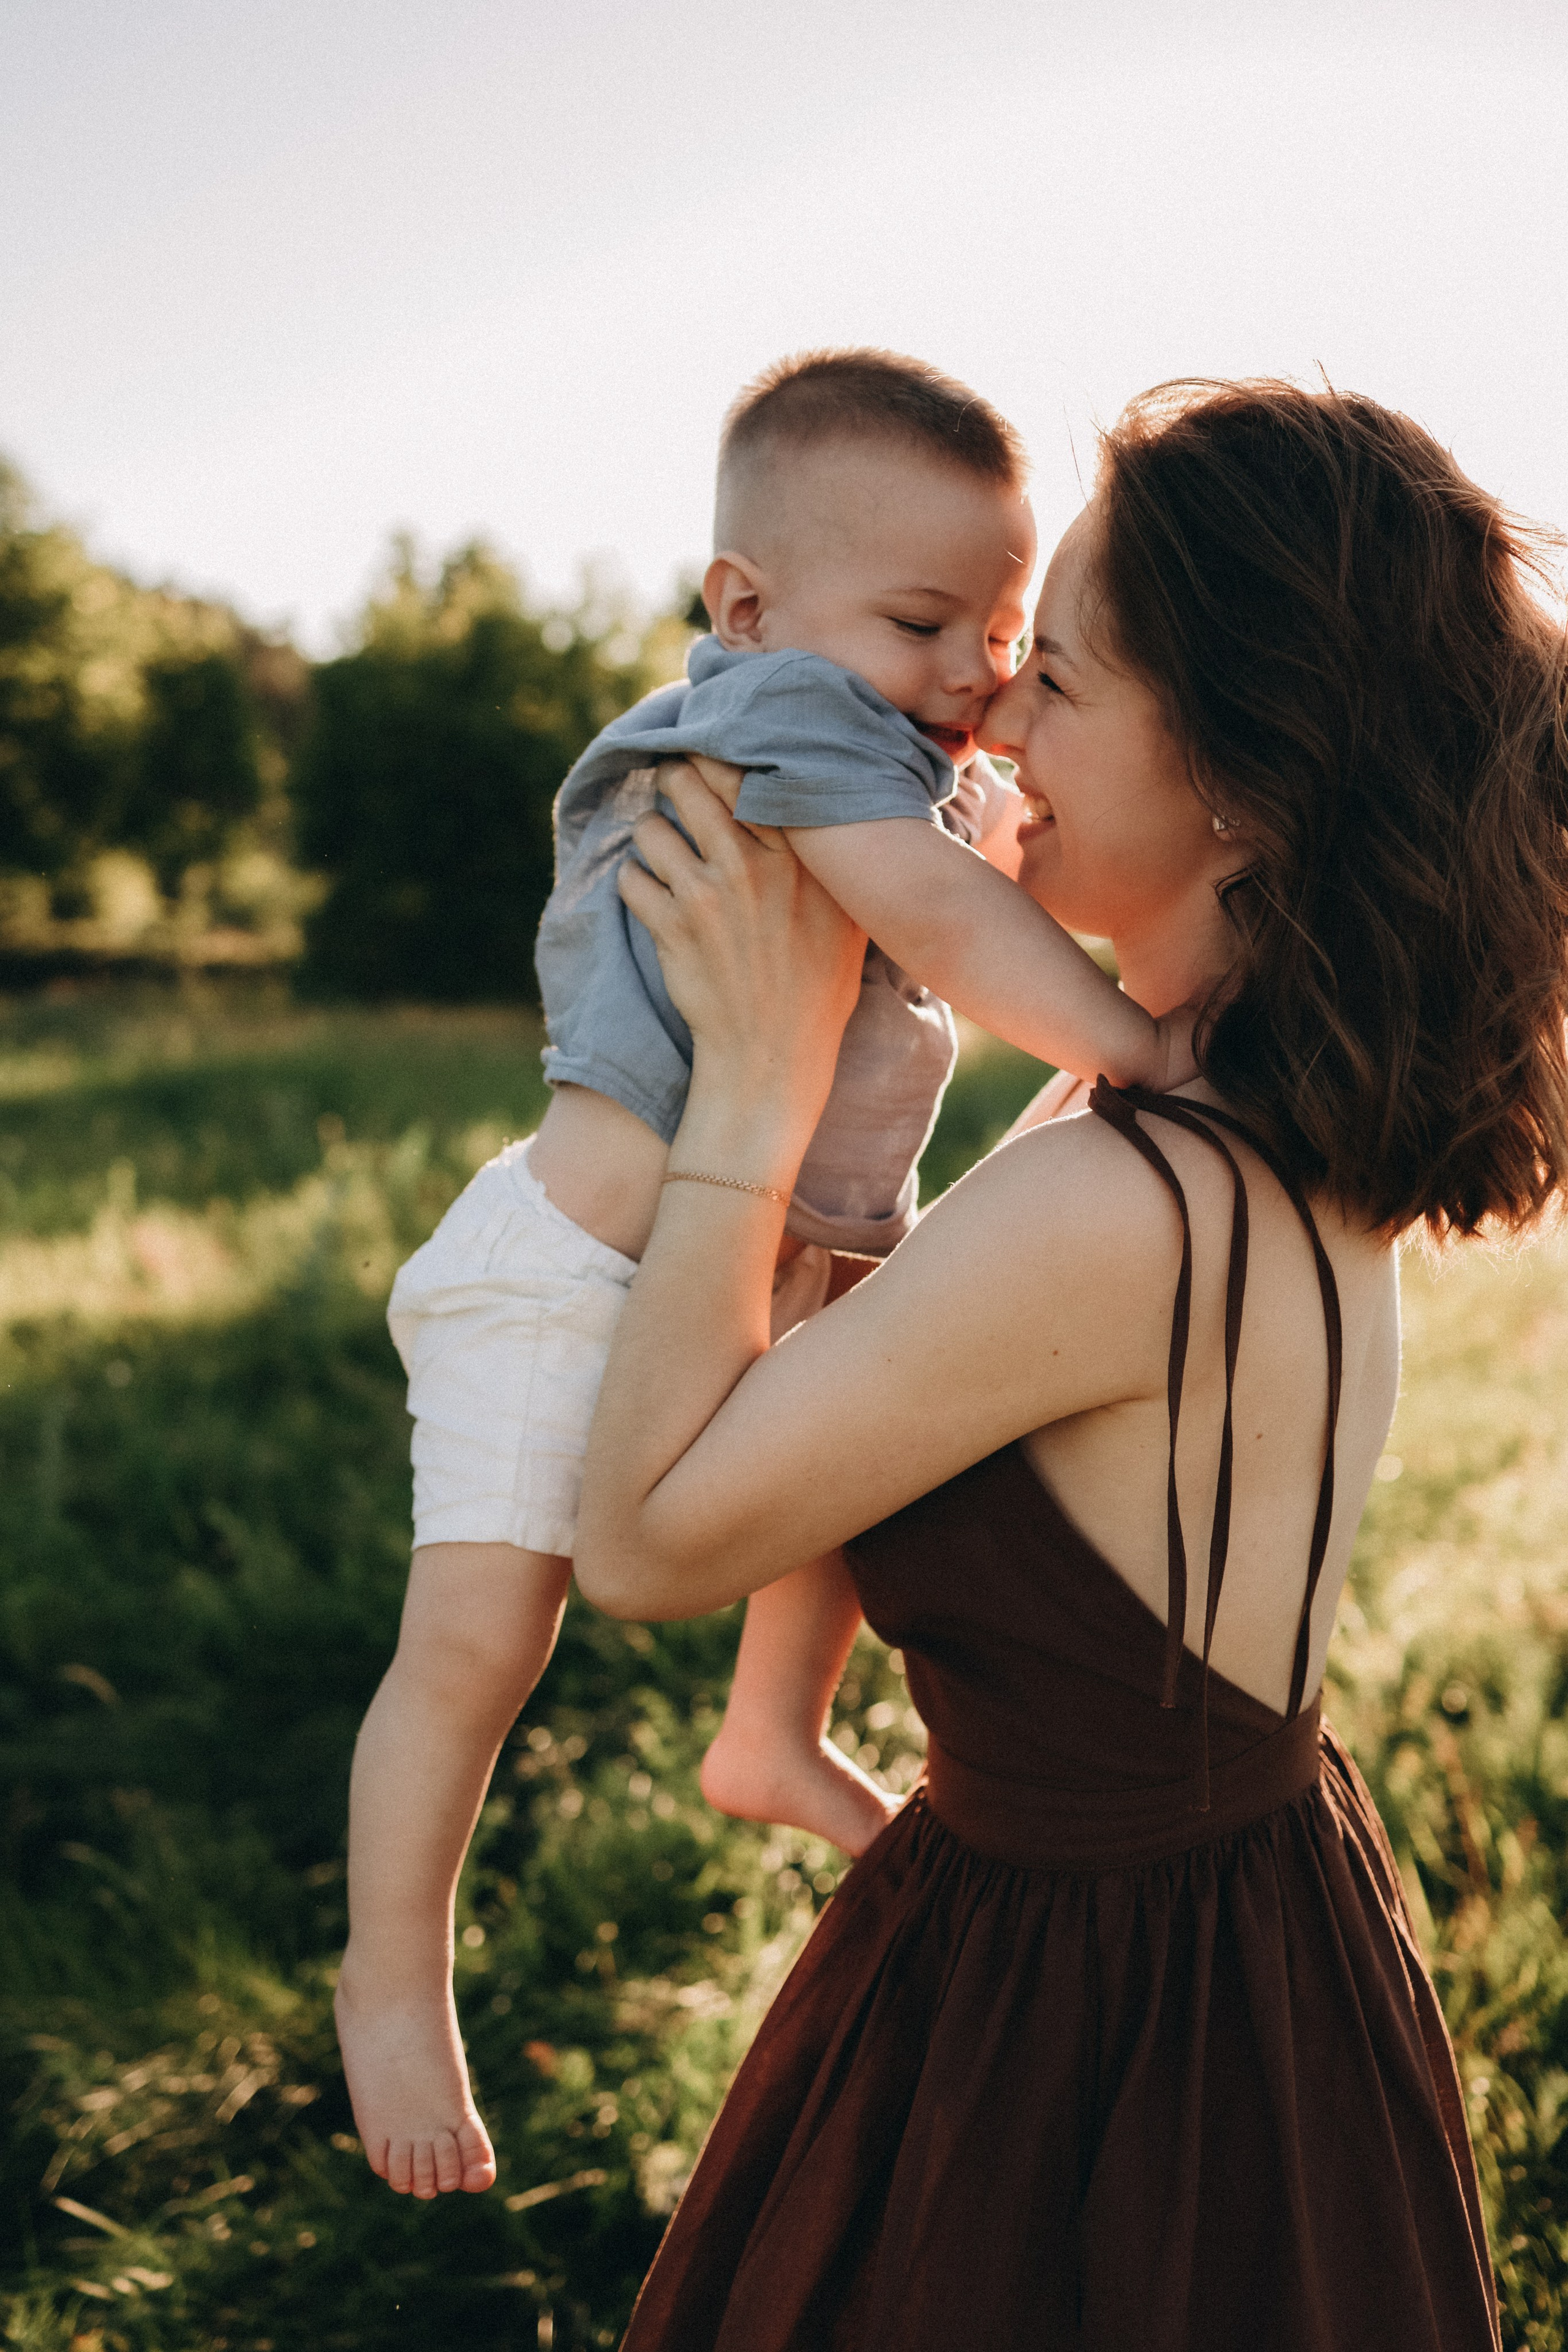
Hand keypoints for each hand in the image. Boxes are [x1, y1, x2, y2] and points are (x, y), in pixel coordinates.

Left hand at [617, 760, 864, 1162]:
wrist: (775, 1055)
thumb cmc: (817, 988)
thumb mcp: (845, 917)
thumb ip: (830, 860)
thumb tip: (822, 807)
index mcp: (800, 857)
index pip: (747, 774)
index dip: (718, 756)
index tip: (709, 754)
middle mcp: (751, 866)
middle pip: (689, 784)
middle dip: (673, 780)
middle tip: (673, 786)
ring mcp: (706, 896)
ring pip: (651, 828)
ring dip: (651, 836)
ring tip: (664, 852)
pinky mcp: (670, 928)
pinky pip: (630, 878)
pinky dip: (634, 882)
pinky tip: (653, 896)